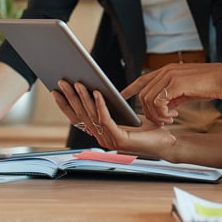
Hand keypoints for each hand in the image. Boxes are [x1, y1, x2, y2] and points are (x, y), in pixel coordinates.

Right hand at [52, 80, 175, 155]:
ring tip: (78, 83)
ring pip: (91, 116)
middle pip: (81, 115)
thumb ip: (109, 106)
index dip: (65, 105)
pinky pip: (106, 119)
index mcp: (100, 132)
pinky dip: (100, 105)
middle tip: (62, 81)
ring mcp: (109, 141)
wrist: (166, 141)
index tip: (56, 90)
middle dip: (70, 97)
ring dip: (83, 98)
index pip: (77, 118)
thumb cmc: (147, 126)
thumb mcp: (124, 113)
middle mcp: (101, 138)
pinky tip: (98, 92)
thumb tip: (94, 87)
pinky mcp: (120, 140)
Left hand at [121, 62, 221, 125]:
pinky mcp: (176, 83)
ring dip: (156, 114)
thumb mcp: (186, 89)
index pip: (143, 79)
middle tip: (162, 121)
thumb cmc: (210, 84)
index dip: (130, 88)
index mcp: (168, 70)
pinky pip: (159, 102)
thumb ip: (173, 95)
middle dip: (148, 111)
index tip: (122, 96)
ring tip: (169, 119)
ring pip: (148, 99)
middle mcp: (166, 71)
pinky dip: (162, 113)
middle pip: (143, 93)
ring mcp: (170, 76)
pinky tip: (174, 115)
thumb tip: (164, 107)